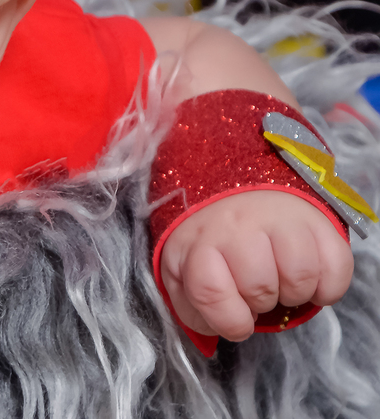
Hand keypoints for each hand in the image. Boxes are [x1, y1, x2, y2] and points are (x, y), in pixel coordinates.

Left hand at [159, 189, 353, 340]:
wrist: (241, 190)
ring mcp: (275, 217)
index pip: (208, 291)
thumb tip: (212, 330)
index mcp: (195, 243)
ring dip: (294, 293)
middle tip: (258, 289)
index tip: (239, 319)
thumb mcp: (185, 272)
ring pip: (298, 279)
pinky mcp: (315, 219)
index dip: (229, 319)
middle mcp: (233, 225)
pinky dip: (327, 287)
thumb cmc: (213, 243)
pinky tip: (310, 277)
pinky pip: (334, 270)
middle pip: (259, 289)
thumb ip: (191, 307)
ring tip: (281, 279)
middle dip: (261, 302)